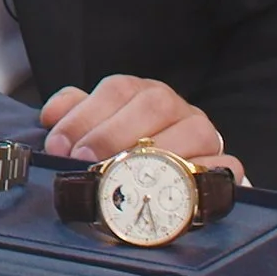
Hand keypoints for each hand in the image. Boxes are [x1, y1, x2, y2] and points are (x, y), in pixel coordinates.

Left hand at [40, 76, 248, 184]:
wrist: (174, 182)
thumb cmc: (128, 153)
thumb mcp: (97, 128)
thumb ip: (74, 114)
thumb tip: (50, 115)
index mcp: (142, 93)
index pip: (117, 89)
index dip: (84, 115)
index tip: (59, 145)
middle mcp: (176, 108)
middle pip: (153, 105)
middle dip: (112, 133)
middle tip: (83, 160)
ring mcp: (204, 134)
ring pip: (191, 131)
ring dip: (155, 153)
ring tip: (123, 175)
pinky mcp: (226, 165)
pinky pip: (223, 165)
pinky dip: (202, 174)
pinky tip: (171, 185)